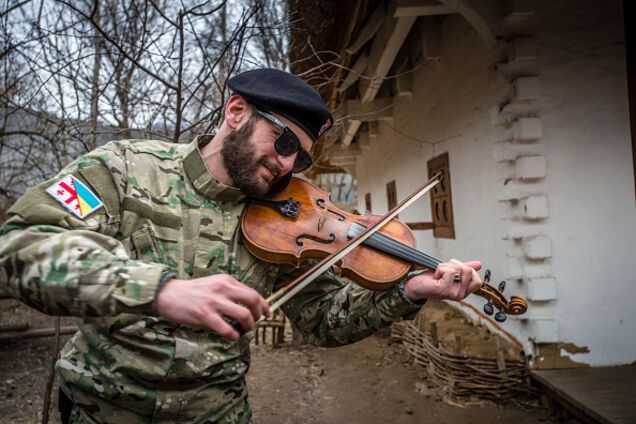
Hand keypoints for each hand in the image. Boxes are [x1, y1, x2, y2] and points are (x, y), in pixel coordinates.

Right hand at [154, 274, 270, 340]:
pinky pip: (226, 329)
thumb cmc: (192, 292)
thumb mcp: (214, 284)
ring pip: (244, 315)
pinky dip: (233, 336)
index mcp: (227, 280)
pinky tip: (231, 338)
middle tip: (255, 324)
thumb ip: (229, 291)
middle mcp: (223, 288)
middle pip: (253, 300)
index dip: (264, 305)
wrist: (167, 294)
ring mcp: (214, 302)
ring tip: (243, 332)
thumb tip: (246, 305)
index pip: (253, 292)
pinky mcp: (205, 315)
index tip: (267, 314)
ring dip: (248, 327)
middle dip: (259, 315)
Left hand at [403, 259, 481, 301]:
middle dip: (455, 264)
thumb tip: (479, 264)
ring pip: (459, 269)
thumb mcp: (451, 272)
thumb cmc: (431, 280)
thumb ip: (465, 268)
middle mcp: (460, 294)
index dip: (469, 270)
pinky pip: (449, 271)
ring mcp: (453, 293)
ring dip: (446, 266)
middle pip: (469, 271)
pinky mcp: (444, 290)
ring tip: (439, 273)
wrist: (416, 287)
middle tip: (444, 270)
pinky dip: (440, 269)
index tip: (455, 269)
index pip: (478, 281)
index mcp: (464, 291)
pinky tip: (435, 276)